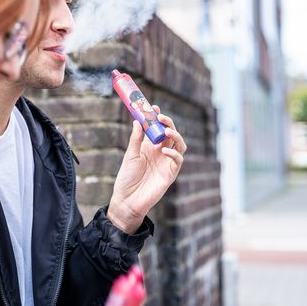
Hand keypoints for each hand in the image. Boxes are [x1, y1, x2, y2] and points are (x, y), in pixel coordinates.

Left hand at [107, 107, 185, 232]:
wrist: (128, 199)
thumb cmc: (127, 177)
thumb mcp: (130, 155)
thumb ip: (136, 139)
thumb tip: (137, 120)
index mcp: (149, 146)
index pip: (157, 128)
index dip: (157, 117)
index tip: (153, 106)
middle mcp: (160, 152)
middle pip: (170, 133)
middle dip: (167, 123)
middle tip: (160, 116)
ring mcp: (166, 162)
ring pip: (179, 144)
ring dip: (175, 135)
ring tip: (166, 130)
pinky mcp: (171, 173)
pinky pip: (178, 160)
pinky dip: (174, 153)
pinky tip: (164, 150)